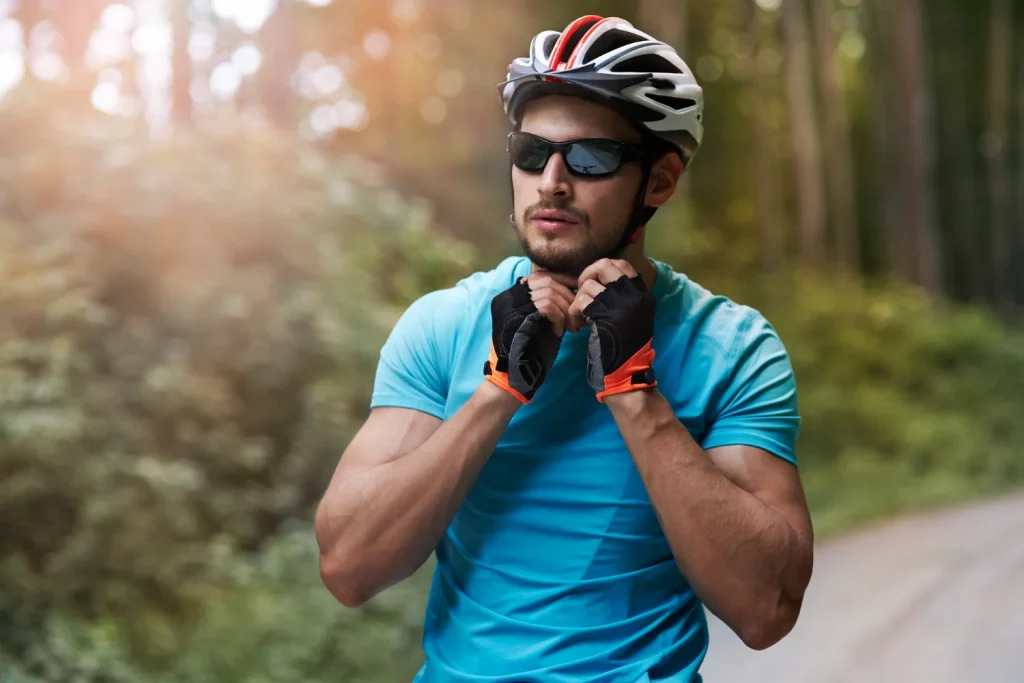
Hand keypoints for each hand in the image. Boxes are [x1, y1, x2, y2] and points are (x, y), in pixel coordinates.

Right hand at [483, 270, 576, 402]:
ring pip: (547, 291)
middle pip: (544, 280)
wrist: (513, 378)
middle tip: (577, 314)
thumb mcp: (540, 323)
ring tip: (571, 326)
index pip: (538, 276)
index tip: (577, 291)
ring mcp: (509, 306)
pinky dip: (558, 317)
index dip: (561, 280)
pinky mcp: (515, 317)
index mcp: (510, 296)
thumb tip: (573, 289)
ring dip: (565, 309)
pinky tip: (559, 332)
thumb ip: (548, 305)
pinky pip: (546, 306)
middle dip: (567, 295)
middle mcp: (507, 297)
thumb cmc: (530, 353)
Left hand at [567, 259, 657, 402]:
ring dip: (576, 301)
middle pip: (605, 265)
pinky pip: (581, 302)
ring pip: (589, 285)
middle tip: (581, 294)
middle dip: (586, 276)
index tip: (592, 283)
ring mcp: (622, 306)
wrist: (626, 375)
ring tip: (578, 318)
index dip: (601, 269)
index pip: (623, 265)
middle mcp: (635, 297)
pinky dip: (572, 313)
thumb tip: (598, 280)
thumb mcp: (631, 319)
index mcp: (643, 296)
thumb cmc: (624, 350)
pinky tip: (576, 326)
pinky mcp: (607, 318)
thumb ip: (621, 298)